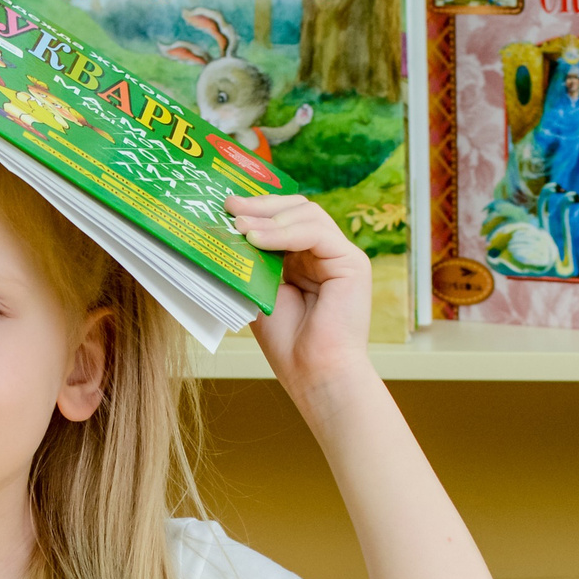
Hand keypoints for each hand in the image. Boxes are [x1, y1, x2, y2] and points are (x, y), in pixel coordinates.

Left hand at [230, 194, 371, 398]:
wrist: (314, 374)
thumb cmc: (288, 344)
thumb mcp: (259, 292)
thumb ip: (251, 262)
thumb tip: (226, 230)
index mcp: (304, 259)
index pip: (283, 218)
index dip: (257, 209)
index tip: (225, 207)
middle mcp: (325, 253)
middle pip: (297, 208)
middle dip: (261, 205)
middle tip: (230, 207)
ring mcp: (341, 256)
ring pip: (308, 214)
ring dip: (269, 218)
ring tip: (240, 228)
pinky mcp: (353, 262)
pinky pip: (317, 232)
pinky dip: (285, 232)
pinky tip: (258, 239)